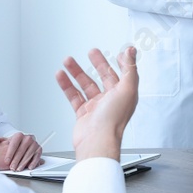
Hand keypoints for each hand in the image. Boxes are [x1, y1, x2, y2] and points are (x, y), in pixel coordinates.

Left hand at [0, 132, 43, 171]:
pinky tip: (29, 167)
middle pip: (21, 150)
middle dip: (16, 160)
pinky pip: (37, 156)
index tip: (6, 161)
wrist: (22, 143)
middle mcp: (28, 138)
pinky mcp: (39, 149)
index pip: (14, 144)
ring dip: (24, 163)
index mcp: (19, 135)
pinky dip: (34, 162)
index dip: (10, 153)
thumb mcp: (5, 141)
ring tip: (18, 169)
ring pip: (29, 154)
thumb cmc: (13, 144)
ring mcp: (34, 143)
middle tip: (12, 168)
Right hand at [58, 47, 137, 162]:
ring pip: (85, 85)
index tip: (119, 53)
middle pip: (104, 77)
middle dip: (98, 63)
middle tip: (92, 53)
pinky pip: (74, 96)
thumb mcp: (127, 89)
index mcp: (124, 94)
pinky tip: (61, 76)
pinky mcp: (83, 114)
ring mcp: (97, 107)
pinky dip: (66, 85)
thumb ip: (129, 68)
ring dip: (77, 72)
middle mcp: (111, 100)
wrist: (97, 141)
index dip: (122, 63)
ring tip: (68, 61)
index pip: (124, 74)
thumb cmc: (113, 120)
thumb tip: (131, 51)